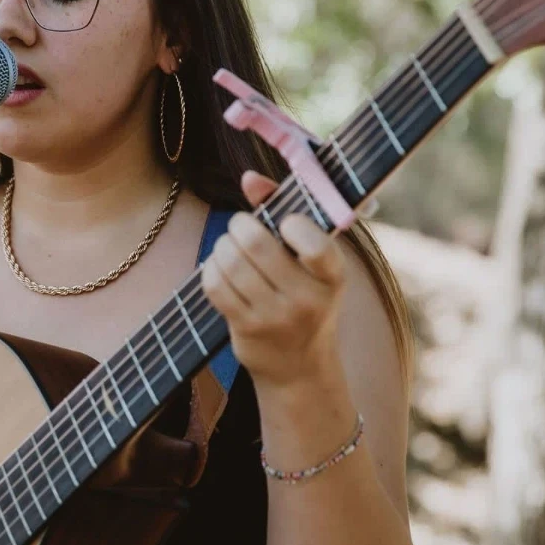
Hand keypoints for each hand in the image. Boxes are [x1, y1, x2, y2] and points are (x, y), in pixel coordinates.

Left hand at [199, 171, 344, 389]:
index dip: (292, 224)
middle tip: (240, 227)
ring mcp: (276, 318)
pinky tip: (219, 266)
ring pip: (231, 263)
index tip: (284, 223)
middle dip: (239, 225)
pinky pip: (215, 286)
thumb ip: (283, 210)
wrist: (300, 366)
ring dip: (222, 245)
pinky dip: (210, 267)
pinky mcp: (247, 329)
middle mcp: (308, 300)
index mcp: (333, 277)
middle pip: (256, 245)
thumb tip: (249, 178)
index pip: (316, 246)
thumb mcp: (310, 262)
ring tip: (228, 246)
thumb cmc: (304, 297)